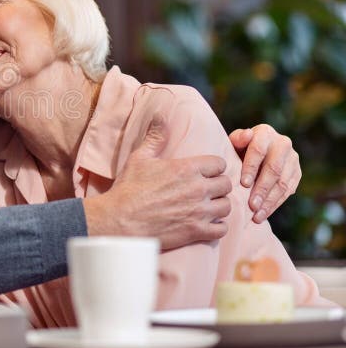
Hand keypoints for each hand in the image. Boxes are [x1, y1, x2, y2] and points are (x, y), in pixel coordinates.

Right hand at [84, 115, 231, 250]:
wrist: (120, 220)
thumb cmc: (129, 188)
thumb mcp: (140, 158)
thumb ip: (156, 137)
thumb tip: (160, 115)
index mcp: (187, 168)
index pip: (219, 164)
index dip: (213, 167)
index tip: (205, 172)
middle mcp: (198, 189)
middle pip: (226, 184)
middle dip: (218, 186)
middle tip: (207, 190)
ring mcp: (200, 212)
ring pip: (226, 207)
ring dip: (218, 206)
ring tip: (208, 206)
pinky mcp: (197, 232)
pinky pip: (222, 229)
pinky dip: (217, 227)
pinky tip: (207, 224)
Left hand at [229, 124, 299, 222]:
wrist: (254, 154)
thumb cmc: (239, 149)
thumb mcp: (234, 143)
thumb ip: (237, 139)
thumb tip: (247, 135)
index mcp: (265, 133)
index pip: (259, 150)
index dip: (251, 167)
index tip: (243, 184)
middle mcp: (283, 144)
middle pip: (273, 169)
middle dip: (262, 189)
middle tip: (251, 205)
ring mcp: (293, 159)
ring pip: (283, 183)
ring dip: (269, 201)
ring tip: (256, 214)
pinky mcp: (297, 173)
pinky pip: (288, 191)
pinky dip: (275, 204)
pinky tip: (263, 214)